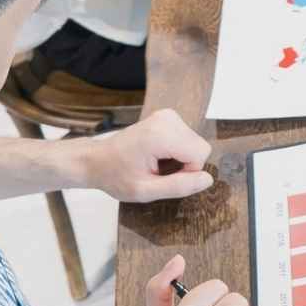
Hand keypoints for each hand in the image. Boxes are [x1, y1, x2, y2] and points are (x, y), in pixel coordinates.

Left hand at [83, 109, 214, 202]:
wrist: (97, 160)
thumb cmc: (116, 176)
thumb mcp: (145, 191)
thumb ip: (178, 186)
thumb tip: (207, 179)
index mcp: (160, 135)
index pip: (200, 153)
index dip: (188, 172)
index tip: (163, 177)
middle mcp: (167, 119)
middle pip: (200, 147)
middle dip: (185, 165)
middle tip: (158, 171)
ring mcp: (167, 115)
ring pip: (195, 143)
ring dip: (181, 158)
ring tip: (155, 162)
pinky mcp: (167, 116)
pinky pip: (188, 138)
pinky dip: (177, 150)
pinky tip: (158, 155)